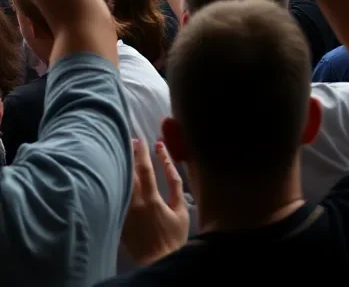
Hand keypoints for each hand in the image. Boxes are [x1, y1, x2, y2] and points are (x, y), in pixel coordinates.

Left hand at [120, 139, 189, 266]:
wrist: (157, 261)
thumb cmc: (173, 235)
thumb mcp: (181, 209)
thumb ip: (176, 187)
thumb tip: (171, 165)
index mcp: (151, 199)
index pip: (145, 170)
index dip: (143, 153)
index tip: (144, 139)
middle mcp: (134, 204)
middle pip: (128, 174)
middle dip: (130, 156)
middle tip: (130, 141)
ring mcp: (124, 213)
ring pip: (120, 185)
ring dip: (122, 169)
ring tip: (123, 156)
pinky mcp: (120, 222)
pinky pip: (117, 199)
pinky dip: (117, 186)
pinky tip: (117, 179)